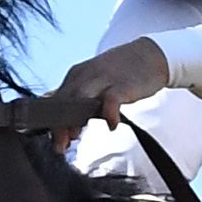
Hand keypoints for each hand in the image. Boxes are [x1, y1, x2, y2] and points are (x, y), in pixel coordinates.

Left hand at [54, 35, 171, 133]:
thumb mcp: (92, 81)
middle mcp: (86, 76)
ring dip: (75, 119)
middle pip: (64, 101)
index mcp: (76, 76)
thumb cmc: (120, 73)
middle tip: (60, 146)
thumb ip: (76, 97)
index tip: (55, 141)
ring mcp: (104, 79)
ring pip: (81, 98)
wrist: (149, 55)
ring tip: (74, 137)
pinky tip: (111, 125)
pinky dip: (109, 113)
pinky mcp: (123, 84)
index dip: (52, 122)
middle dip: (59, 124)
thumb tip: (56, 116)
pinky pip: (112, 99)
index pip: (55, 100)